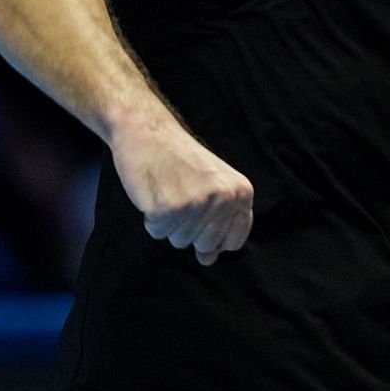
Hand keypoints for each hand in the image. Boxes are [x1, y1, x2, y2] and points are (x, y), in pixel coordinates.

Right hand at [110, 125, 253, 264]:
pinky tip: (154, 193)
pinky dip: (151, 219)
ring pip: (180, 241)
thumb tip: (208, 260)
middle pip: (205, 245)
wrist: (148, 130)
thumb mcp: (213, 184)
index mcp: (241, 192)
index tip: (201, 214)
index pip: (232, 242)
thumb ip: (218, 222)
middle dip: (188, 228)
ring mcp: (196, 203)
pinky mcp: (167, 208)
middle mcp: (223, 199)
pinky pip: (157, 233)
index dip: (213, 235)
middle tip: (180, 195)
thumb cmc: (180, 159)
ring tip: (167, 191)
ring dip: (169, 223)